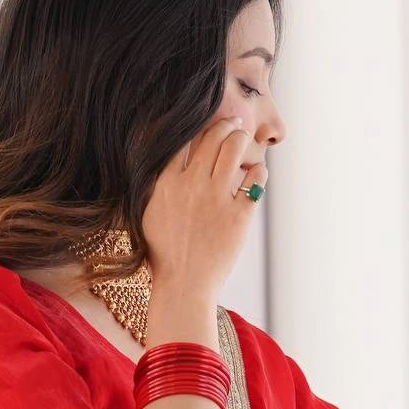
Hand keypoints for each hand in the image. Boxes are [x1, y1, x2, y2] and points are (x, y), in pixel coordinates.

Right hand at [140, 116, 264, 302]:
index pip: (184, 139)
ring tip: (244, 138)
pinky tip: (259, 170)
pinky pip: (256, 180)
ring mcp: (217, 198)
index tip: (205, 122)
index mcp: (167, 183)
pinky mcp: (239, 215)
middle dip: (225, 125)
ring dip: (241, 138)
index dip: (197, 125)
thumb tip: (164, 164)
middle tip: (232, 123)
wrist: (184, 286)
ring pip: (234, 149)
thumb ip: (157, 186)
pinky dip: (259, 171)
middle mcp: (192, 184)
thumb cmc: (163, 255)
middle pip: (212, 137)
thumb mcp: (148, 214)